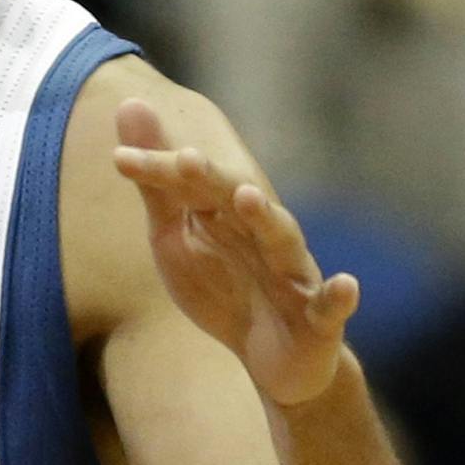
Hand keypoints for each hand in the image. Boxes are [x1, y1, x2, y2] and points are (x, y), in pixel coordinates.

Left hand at [112, 99, 357, 409]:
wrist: (274, 361)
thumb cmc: (224, 288)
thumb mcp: (177, 237)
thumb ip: (157, 183)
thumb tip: (129, 103)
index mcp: (227, 216)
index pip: (193, 185)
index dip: (159, 172)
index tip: (118, 160)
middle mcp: (264, 235)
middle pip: (236, 203)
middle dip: (213, 180)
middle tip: (186, 159)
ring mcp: (293, 275)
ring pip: (283, 242)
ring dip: (266, 219)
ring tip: (247, 197)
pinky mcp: (318, 320)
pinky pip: (331, 307)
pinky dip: (340, 295)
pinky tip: (346, 284)